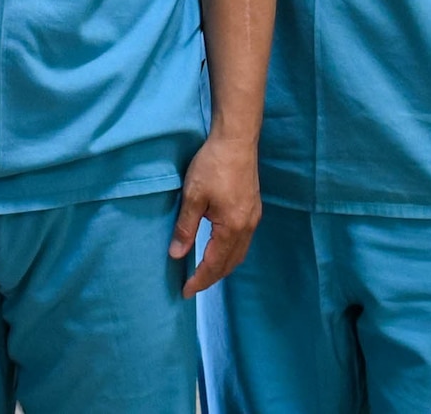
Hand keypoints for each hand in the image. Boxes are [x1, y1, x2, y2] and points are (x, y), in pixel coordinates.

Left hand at [170, 135, 261, 296]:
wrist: (236, 139)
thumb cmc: (212, 165)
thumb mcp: (192, 196)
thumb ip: (185, 228)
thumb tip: (176, 255)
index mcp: (232, 227)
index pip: (214, 264)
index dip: (199, 280)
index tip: (185, 291)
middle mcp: (247, 227)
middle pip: (230, 263)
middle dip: (212, 278)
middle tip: (193, 285)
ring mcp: (253, 217)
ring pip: (240, 253)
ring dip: (223, 266)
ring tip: (204, 272)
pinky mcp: (254, 208)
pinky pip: (243, 241)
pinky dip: (230, 253)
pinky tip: (219, 249)